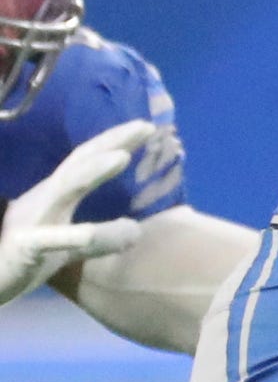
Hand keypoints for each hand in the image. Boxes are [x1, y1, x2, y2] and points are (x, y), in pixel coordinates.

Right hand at [0, 121, 156, 306]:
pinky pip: (49, 240)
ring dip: (92, 171)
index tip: (147, 127)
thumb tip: (137, 230)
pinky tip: (90, 233)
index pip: (87, 159)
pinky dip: (73, 236)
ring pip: (64, 189)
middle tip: (146, 126)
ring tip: (122, 156)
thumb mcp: (69, 245)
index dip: (115, 141)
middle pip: (79, 162)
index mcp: (56, 194)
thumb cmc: (28, 256)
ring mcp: (34, 220)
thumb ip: (101, 238)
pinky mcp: (26, 247)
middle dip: (111, 142)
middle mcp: (45, 198)